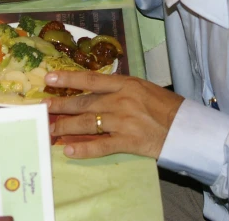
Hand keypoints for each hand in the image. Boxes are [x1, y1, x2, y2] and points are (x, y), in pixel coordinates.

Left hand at [45, 71, 184, 158]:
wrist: (185, 126)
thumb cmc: (165, 106)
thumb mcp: (143, 88)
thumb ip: (120, 88)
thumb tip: (95, 90)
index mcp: (126, 84)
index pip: (91, 80)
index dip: (68, 79)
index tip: (48, 80)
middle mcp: (122, 100)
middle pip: (85, 103)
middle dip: (61, 106)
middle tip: (44, 108)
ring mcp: (124, 121)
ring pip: (88, 123)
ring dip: (66, 127)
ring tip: (50, 130)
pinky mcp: (128, 141)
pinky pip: (101, 145)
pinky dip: (84, 148)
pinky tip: (69, 150)